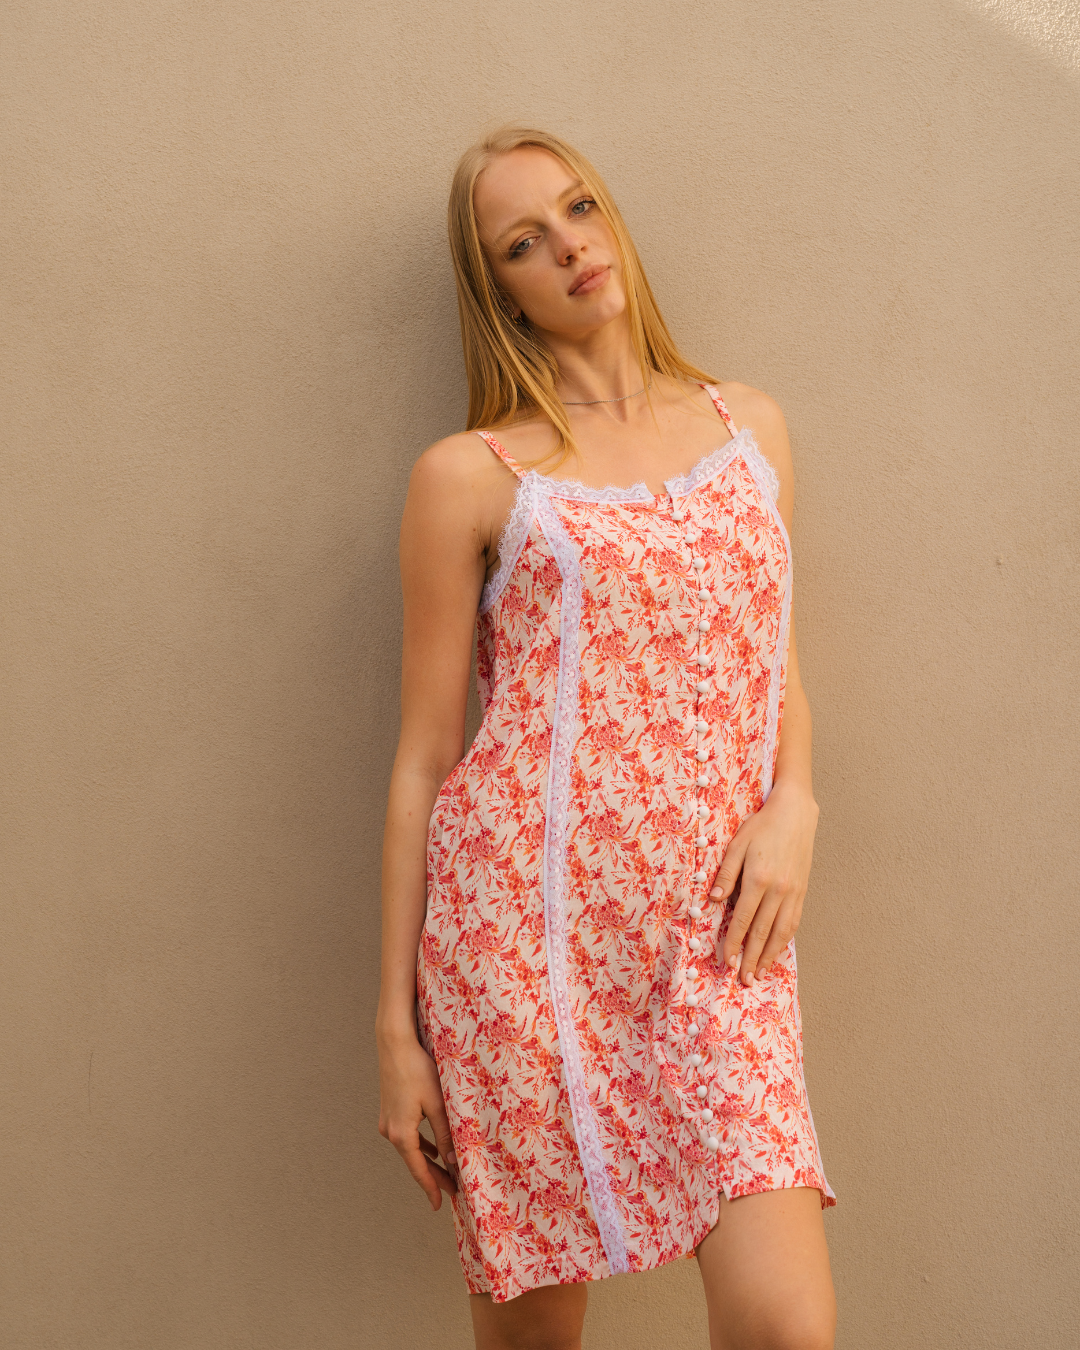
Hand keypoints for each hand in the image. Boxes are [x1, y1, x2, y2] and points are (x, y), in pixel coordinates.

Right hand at [377, 1028, 457, 1209]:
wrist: (394, 1044)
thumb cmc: (417, 1070)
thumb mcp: (437, 1104)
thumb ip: (445, 1134)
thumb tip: (451, 1161)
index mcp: (401, 1134)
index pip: (419, 1170)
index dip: (431, 1188)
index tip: (440, 1205)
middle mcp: (390, 1132)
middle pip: (414, 1162)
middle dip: (433, 1177)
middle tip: (451, 1192)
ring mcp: (387, 1121)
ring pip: (410, 1150)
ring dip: (427, 1162)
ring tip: (445, 1174)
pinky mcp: (389, 1111)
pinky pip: (407, 1136)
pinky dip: (420, 1146)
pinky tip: (431, 1149)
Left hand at [708, 781, 819, 985]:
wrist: (795, 813)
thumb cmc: (762, 826)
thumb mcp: (737, 845)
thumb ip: (726, 874)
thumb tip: (714, 901)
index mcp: (759, 879)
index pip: (743, 919)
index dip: (733, 942)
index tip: (725, 961)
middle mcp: (779, 890)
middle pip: (762, 932)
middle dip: (750, 958)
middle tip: (742, 979)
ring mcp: (793, 892)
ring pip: (781, 932)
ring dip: (769, 955)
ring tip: (759, 973)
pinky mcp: (802, 891)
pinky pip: (793, 922)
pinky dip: (784, 940)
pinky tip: (776, 951)